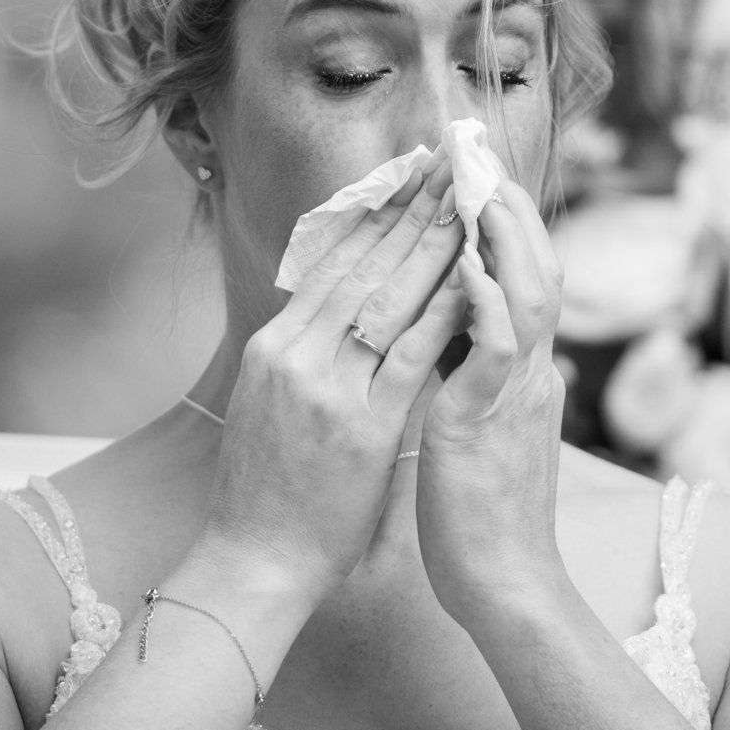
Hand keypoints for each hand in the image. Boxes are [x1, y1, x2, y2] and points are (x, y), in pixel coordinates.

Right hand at [199, 161, 470, 605]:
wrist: (255, 561)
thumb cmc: (268, 490)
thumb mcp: (268, 403)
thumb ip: (301, 354)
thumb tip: (331, 311)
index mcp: (273, 346)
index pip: (330, 264)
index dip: (372, 217)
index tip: (405, 179)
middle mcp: (295, 354)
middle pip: (361, 267)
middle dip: (407, 213)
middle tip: (444, 169)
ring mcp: (326, 387)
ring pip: (389, 299)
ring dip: (432, 247)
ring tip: (465, 204)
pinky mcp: (363, 425)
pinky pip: (413, 354)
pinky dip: (445, 312)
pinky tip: (474, 280)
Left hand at [414, 179, 570, 628]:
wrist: (503, 585)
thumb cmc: (479, 512)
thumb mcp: (479, 426)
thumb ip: (476, 377)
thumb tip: (457, 336)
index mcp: (525, 371)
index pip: (524, 278)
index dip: (507, 223)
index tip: (481, 172)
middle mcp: (532, 371)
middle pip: (538, 267)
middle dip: (513, 207)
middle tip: (482, 152)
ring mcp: (517, 393)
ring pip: (531, 292)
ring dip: (507, 234)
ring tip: (481, 182)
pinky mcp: (490, 420)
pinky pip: (498, 348)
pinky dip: (487, 299)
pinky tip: (465, 262)